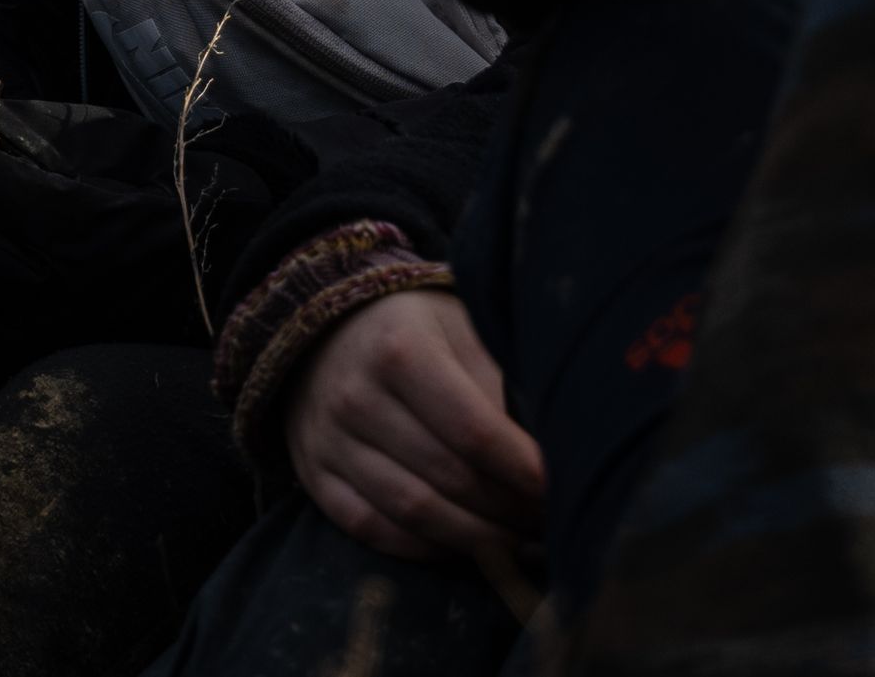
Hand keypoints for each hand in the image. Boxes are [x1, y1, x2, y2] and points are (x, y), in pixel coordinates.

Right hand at [281, 286, 542, 572]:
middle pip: (448, 477)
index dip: (521, 469)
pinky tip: (464, 547)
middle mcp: (358, 398)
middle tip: (550, 522)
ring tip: (519, 543)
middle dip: (508, 509)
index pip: (474, 430)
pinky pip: (372, 529)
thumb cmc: (412, 326)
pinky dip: (424, 549)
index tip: (560, 489)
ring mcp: (330, 441)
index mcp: (402, 350)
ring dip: (475, 539)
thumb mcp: (458, 325)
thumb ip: (498, 378)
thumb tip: (547, 446)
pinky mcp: (314, 475)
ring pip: (413, 512)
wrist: (322, 328)